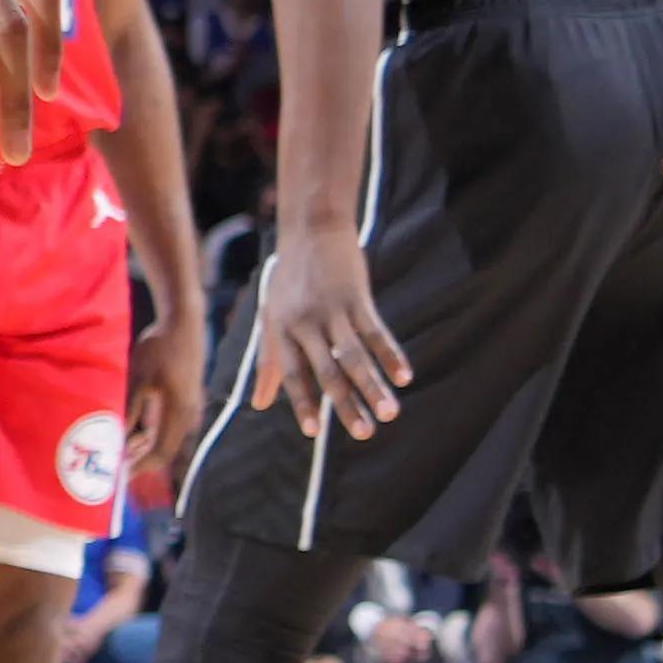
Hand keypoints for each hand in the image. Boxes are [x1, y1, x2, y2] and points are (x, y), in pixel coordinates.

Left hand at [126, 310, 211, 500]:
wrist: (183, 325)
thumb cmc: (160, 348)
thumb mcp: (140, 377)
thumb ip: (131, 409)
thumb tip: (120, 437)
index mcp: (178, 412)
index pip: (161, 452)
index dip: (140, 466)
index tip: (120, 474)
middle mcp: (188, 415)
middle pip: (165, 450)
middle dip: (140, 460)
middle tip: (115, 465)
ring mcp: (189, 409)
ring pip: (167, 439)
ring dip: (145, 447)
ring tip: (120, 449)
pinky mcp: (186, 402)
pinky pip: (170, 427)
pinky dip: (152, 434)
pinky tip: (134, 433)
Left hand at [245, 228, 411, 442]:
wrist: (312, 227)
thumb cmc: (289, 279)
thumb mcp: (271, 316)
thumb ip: (268, 362)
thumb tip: (258, 405)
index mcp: (281, 329)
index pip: (292, 374)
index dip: (302, 402)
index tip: (313, 432)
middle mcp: (305, 322)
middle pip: (327, 371)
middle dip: (346, 405)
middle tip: (364, 435)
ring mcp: (333, 309)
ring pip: (355, 356)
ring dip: (374, 387)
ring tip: (390, 415)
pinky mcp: (357, 297)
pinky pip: (376, 332)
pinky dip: (391, 356)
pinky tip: (405, 378)